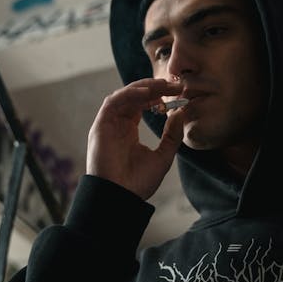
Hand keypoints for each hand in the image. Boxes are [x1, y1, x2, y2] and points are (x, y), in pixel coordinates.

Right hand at [86, 78, 185, 199]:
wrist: (121, 197)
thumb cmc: (138, 183)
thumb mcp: (163, 156)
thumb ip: (172, 135)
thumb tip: (181, 113)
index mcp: (128, 131)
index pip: (142, 105)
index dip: (160, 95)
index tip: (179, 92)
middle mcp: (117, 124)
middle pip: (135, 97)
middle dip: (155, 87)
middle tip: (175, 84)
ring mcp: (108, 124)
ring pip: (124, 95)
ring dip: (144, 87)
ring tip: (163, 84)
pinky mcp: (101, 125)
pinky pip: (113, 102)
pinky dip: (129, 94)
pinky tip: (147, 93)